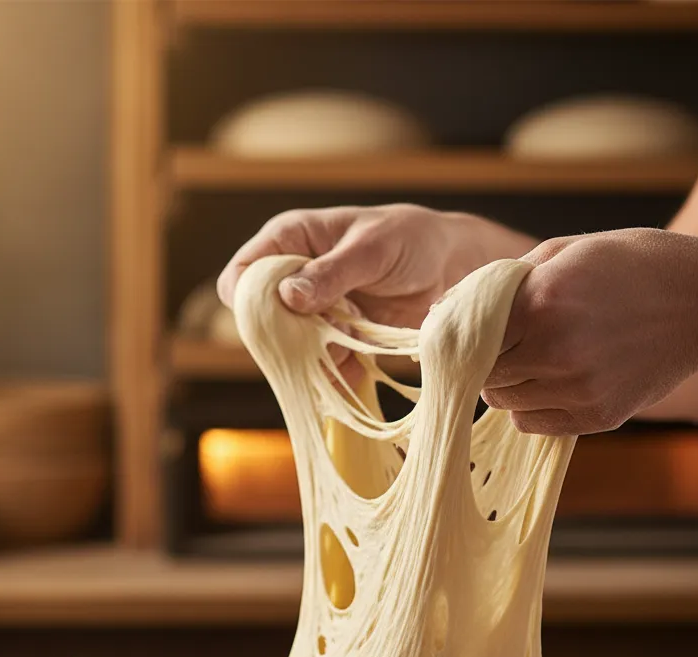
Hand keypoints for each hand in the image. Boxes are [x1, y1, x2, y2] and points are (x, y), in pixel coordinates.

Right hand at [218, 204, 534, 384]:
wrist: (454, 265)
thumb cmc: (412, 239)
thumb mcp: (372, 249)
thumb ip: (330, 272)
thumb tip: (286, 296)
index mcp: (291, 240)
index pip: (243, 272)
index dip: (249, 299)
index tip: (275, 319)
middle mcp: (295, 277)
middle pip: (263, 319)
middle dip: (285, 338)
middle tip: (318, 342)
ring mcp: (316, 311)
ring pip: (292, 348)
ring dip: (314, 359)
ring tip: (346, 352)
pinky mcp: (339, 338)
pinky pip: (324, 366)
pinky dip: (336, 376)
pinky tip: (354, 375)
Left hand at [483, 228, 697, 434]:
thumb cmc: (629, 267)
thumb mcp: (564, 252)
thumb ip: (505, 282)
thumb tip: (449, 307)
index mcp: (541, 302)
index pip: (470, 337)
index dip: (466, 335)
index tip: (470, 332)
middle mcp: (555, 351)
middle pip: (484, 374)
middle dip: (486, 360)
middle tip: (509, 344)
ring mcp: (577, 389)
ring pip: (504, 403)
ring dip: (510, 384)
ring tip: (538, 357)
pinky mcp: (595, 417)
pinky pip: (532, 423)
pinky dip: (532, 406)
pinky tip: (555, 380)